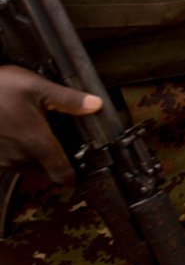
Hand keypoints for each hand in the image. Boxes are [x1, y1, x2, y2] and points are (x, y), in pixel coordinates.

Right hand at [0, 65, 100, 181]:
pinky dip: (18, 150)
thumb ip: (69, 100)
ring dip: (34, 155)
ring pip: (26, 166)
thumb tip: (96, 105)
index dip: (72, 177)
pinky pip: (10, 160)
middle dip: (53, 160)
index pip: (60, 172)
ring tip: (37, 131)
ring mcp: (3, 158)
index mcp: (37, 142)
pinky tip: (19, 131)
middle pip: (44, 170)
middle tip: (60, 140)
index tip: (79, 175)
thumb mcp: (38, 87)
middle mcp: (19, 156)